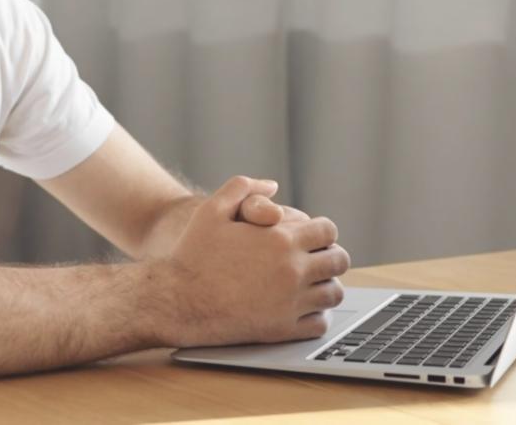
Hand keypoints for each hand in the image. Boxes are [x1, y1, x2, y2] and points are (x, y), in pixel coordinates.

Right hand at [154, 175, 349, 347]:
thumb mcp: (212, 209)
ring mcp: (290, 302)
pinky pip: (320, 324)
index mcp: (280, 238)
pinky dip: (317, 315)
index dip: (323, 232)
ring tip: (314, 284)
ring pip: (333, 293)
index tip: (314, 238)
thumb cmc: (192, 254)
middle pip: (338, 261)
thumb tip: (272, 186)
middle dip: (331, 256)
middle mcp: (292, 270)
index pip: (328, 231)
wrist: (177, 300)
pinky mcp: (283, 330)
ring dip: (327, 285)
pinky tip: (303, 308)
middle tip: (319, 260)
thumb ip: (243, 187)